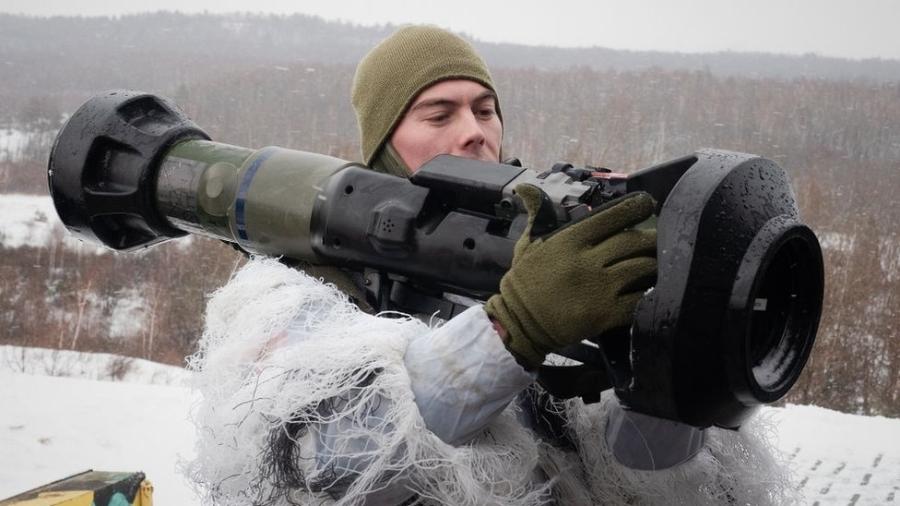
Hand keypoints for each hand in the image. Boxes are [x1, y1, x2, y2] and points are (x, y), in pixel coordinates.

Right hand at [485, 184, 656, 368]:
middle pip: (634, 242)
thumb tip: (526, 186)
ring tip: (662, 262)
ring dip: (656, 264)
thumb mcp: (527, 243)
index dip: (637, 207)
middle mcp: (588, 261)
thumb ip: (538, 214)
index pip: (613, 216)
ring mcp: (599, 289)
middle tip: (661, 237)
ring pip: (643, 269)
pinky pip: (638, 300)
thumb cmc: (525, 281)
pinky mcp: (605, 315)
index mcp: (570, 240)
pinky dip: (650, 294)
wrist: (519, 323)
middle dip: (653, 238)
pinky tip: (654, 290)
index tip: (647, 205)